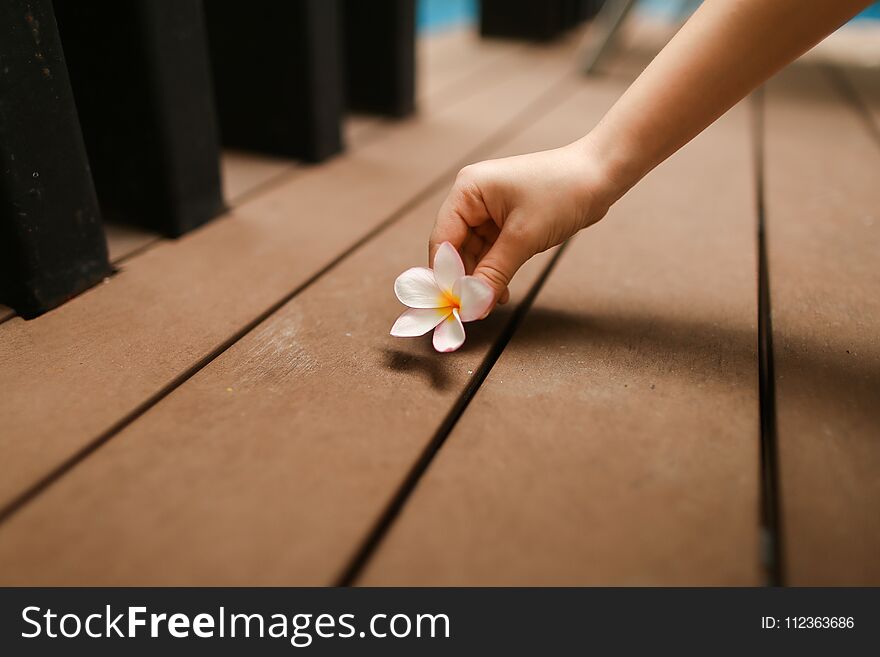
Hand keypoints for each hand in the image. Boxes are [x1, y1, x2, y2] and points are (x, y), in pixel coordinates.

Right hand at [429, 140, 612, 309]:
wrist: (600, 176)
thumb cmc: (562, 192)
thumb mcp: (524, 237)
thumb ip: (493, 273)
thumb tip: (472, 305)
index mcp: (468, 190)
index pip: (443, 239)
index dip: (445, 274)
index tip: (453, 305)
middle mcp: (472, 197)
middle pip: (455, 248)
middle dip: (465, 280)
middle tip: (473, 310)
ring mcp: (488, 209)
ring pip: (473, 254)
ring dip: (481, 279)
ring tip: (489, 304)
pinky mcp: (505, 220)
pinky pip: (491, 252)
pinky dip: (494, 272)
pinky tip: (502, 292)